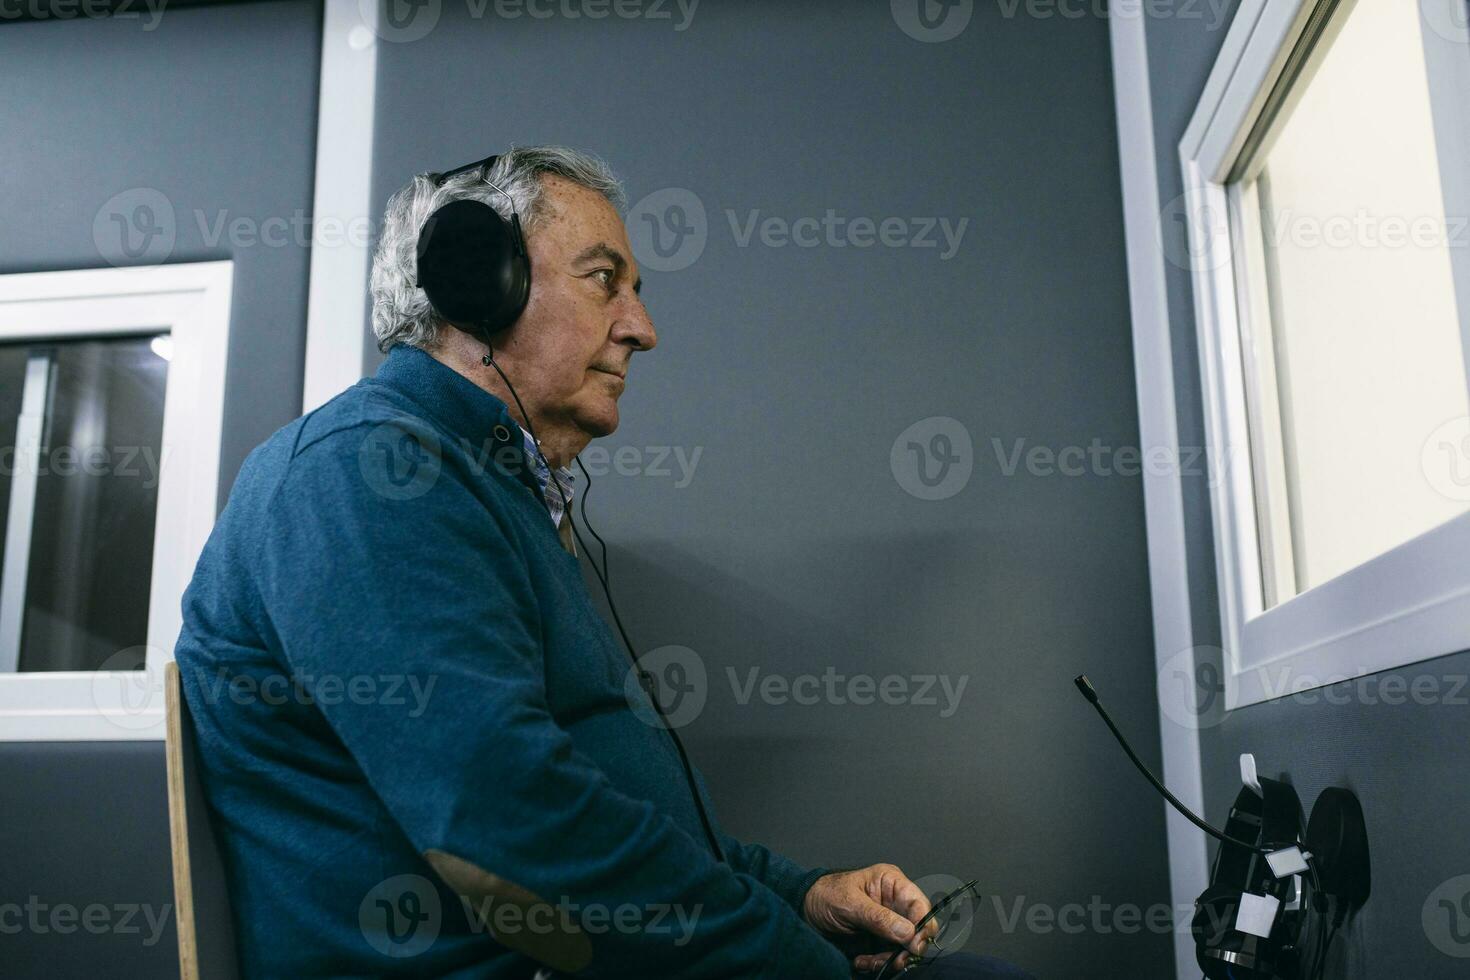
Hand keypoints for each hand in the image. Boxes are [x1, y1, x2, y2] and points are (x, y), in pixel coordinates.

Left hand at [802, 864, 938, 974]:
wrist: (804, 911)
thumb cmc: (825, 894)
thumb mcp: (850, 903)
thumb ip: (879, 917)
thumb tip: (909, 932)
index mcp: (892, 883)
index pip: (919, 904)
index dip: (923, 925)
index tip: (915, 944)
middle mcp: (894, 903)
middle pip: (916, 929)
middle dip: (906, 948)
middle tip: (895, 959)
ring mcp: (888, 923)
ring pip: (904, 948)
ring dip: (889, 959)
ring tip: (868, 961)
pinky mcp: (879, 940)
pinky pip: (888, 957)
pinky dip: (877, 963)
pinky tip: (861, 960)